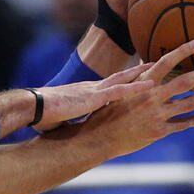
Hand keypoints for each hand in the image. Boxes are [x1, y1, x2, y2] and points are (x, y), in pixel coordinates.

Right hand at [34, 62, 154, 129]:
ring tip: (159, 66)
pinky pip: (120, 91)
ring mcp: (93, 91)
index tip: (132, 77)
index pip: (106, 86)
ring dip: (141, 73)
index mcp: (83, 93)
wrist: (34, 107)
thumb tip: (64, 128)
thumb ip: (67, 121)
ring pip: (123, 79)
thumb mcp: (58, 119)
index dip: (121, 81)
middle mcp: (91, 88)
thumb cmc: (41, 114)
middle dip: (135, 71)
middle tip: (151, 64)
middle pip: (118, 77)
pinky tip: (151, 84)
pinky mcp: (94, 98)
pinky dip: (137, 87)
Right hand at [78, 39, 193, 156]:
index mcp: (142, 85)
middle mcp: (152, 98)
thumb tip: (150, 63)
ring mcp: (157, 115)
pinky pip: (182, 125)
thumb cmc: (106, 112)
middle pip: (186, 82)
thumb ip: (137, 78)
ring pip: (190, 104)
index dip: (182, 52)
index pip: (165, 63)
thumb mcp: (119, 91)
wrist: (99, 138)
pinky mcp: (158, 131)